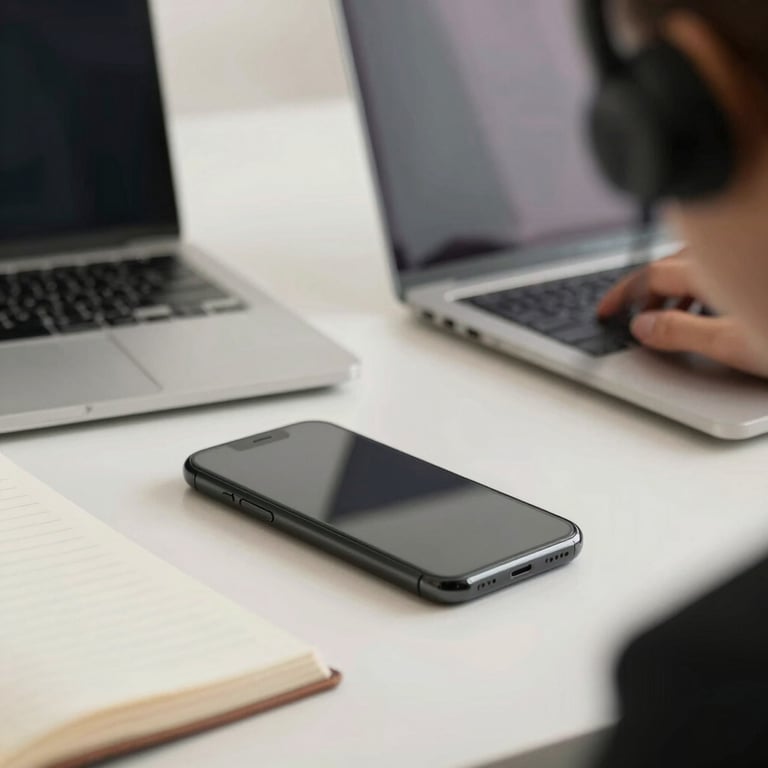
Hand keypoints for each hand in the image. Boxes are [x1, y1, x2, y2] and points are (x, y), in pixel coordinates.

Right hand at [598, 250, 767, 377]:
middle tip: (632, 312)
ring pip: (698, 265)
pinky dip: (702, 284)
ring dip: (675, 288)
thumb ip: (681, 332)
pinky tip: (710, 303)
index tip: (607, 310)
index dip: (623, 294)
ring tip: (668, 313)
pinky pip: (722, 267)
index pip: (652, 275)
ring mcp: (748, 260)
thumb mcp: (731, 342)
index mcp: (711, 272)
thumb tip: (642, 326)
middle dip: (646, 290)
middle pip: (672, 265)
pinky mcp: (758, 269)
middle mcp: (727, 259)